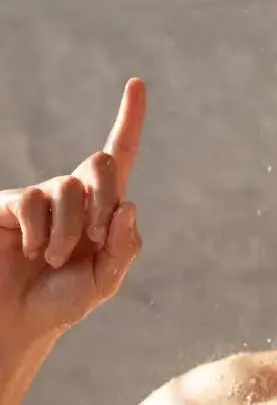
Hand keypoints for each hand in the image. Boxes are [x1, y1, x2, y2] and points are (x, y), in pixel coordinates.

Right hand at [0, 79, 145, 343]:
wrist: (17, 321)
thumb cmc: (62, 301)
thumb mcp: (105, 280)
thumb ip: (124, 248)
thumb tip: (128, 206)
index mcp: (104, 208)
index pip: (120, 156)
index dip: (129, 120)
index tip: (136, 84)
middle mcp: (74, 195)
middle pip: (103, 163)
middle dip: (106, 200)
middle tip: (96, 237)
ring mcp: (41, 197)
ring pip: (70, 187)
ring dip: (69, 230)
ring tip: (56, 258)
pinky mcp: (10, 204)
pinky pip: (34, 201)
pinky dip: (41, 232)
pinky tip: (33, 251)